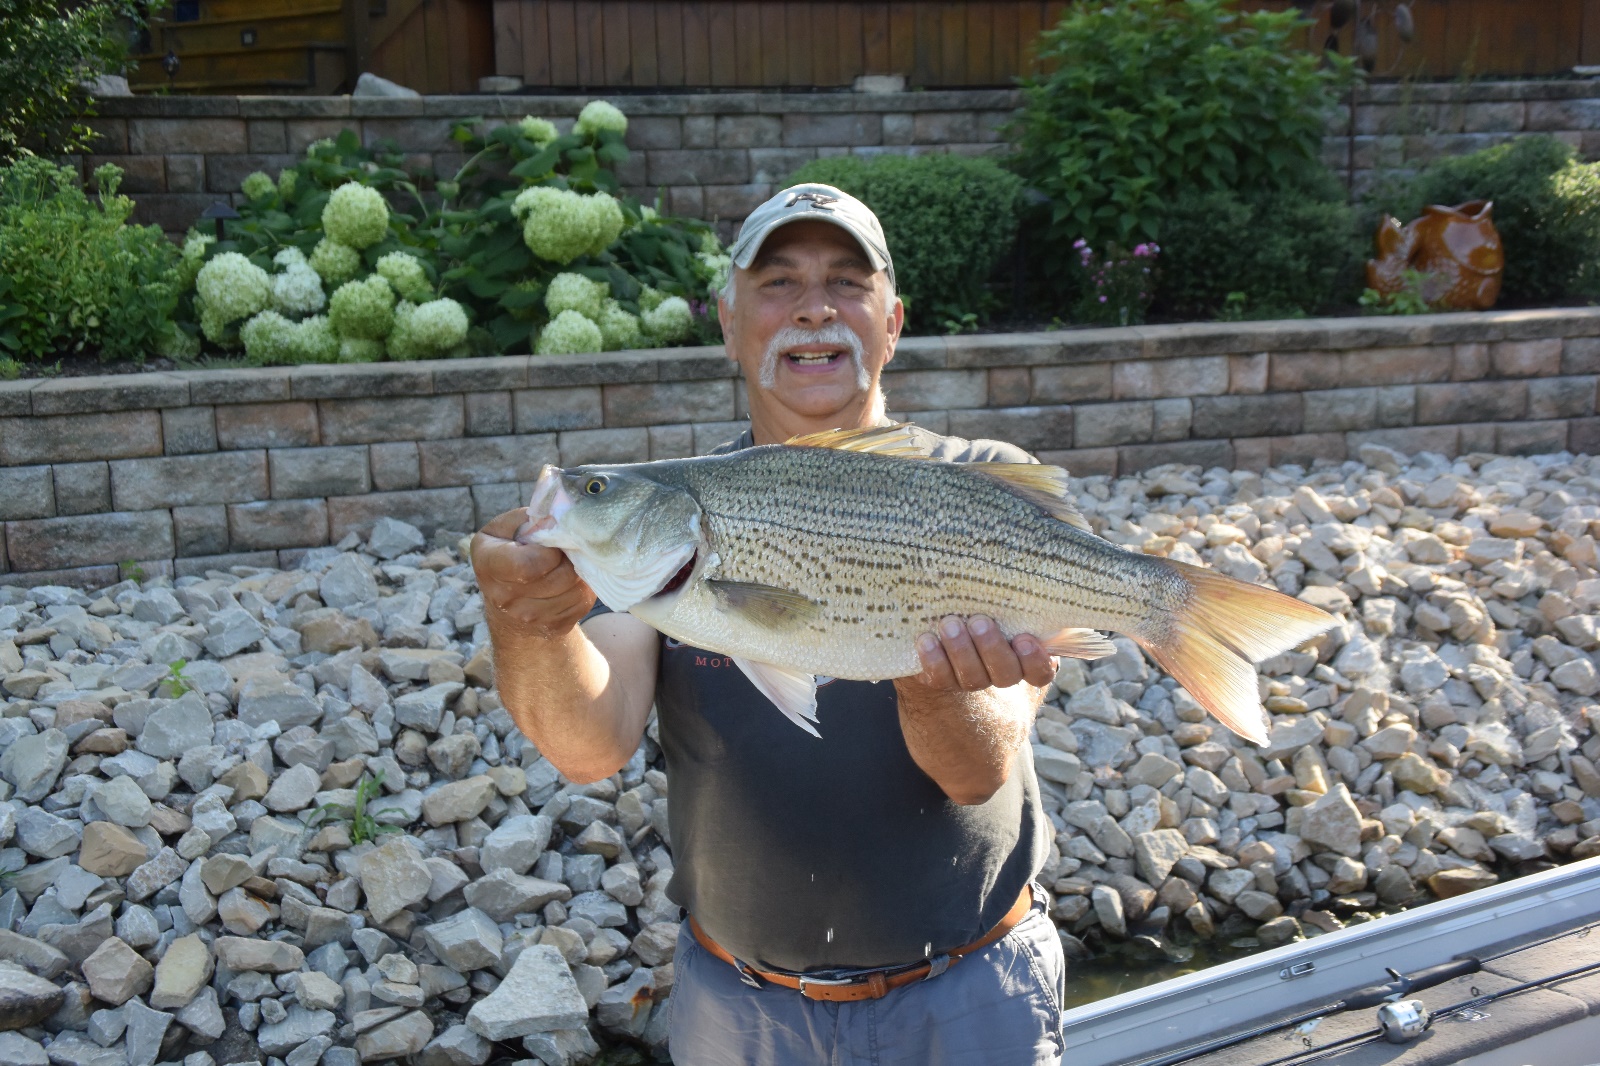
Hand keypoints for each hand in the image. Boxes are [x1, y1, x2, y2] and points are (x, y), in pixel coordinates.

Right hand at [471, 509, 595, 638]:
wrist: (508, 599)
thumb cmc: (509, 552)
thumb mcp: (507, 527)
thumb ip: (530, 518)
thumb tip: (559, 519)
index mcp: (489, 564)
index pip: (527, 566)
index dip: (549, 553)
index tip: (551, 545)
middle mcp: (504, 598)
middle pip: (559, 577)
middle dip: (568, 559)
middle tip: (564, 551)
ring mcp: (529, 617)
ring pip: (575, 590)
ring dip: (578, 572)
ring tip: (566, 564)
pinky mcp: (553, 627)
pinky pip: (582, 602)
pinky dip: (582, 588)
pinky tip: (569, 581)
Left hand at [907, 615, 1057, 692]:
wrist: (952, 629)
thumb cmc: (991, 609)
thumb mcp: (1008, 607)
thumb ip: (1018, 603)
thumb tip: (1035, 573)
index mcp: (1025, 658)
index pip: (1041, 671)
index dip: (1034, 660)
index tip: (1023, 639)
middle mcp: (1001, 674)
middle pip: (1005, 673)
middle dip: (991, 647)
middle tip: (978, 621)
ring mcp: (972, 679)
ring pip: (972, 677)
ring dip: (960, 650)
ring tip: (949, 624)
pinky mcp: (944, 679)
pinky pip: (940, 678)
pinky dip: (933, 659)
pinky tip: (926, 639)